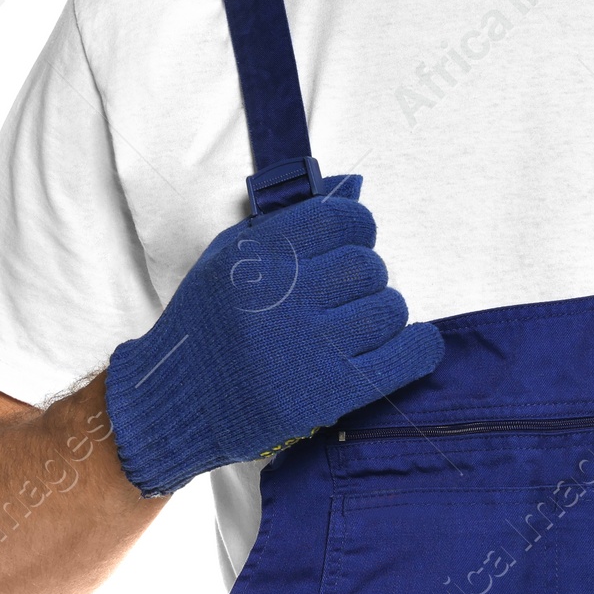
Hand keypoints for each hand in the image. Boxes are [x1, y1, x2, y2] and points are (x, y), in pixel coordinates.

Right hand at [105, 173, 442, 496]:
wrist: (174, 402)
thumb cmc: (207, 324)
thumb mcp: (229, 257)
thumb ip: (285, 223)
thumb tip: (352, 191)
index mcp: (257, 258)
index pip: (341, 218)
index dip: (356, 227)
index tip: (353, 241)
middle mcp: (283, 299)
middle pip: (368, 265)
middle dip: (365, 276)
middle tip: (346, 294)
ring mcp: (308, 349)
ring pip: (389, 308)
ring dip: (382, 313)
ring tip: (358, 326)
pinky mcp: (328, 395)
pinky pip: (406, 357)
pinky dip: (418, 347)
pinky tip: (410, 344)